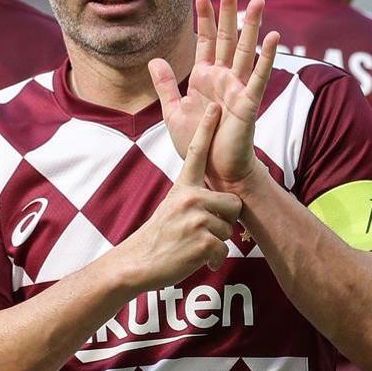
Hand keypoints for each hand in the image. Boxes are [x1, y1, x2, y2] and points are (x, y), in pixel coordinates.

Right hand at [116, 104, 242, 289]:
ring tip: (193, 246)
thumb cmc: (160, 237)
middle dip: (225, 221)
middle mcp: (191, 198)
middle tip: (202, 232)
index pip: (196, 153)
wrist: (138, 262)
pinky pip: (224, 249)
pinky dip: (214, 259)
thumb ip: (195, 198)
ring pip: (229, 230)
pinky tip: (196, 259)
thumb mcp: (172, 207)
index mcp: (183, 187)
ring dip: (216, 242)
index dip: (206, 129)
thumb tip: (223, 205)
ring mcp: (197, 219)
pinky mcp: (203, 241)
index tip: (215, 107)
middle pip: (233, 205)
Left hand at [148, 0, 279, 189]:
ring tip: (258, 1)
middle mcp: (224, 77)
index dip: (204, 17)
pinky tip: (275, 36)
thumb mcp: (173, 112)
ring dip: (252, 25)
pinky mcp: (249, 103)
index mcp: (205, 77)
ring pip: (246, 50)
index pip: (205, 40)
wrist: (213, 170)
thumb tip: (155, 59)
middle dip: (229, 11)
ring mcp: (238, 88)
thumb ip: (165, 85)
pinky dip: (267, 56)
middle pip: (228, 37)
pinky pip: (259, 76)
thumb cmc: (198, 144)